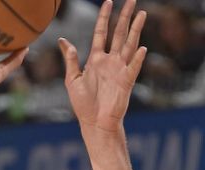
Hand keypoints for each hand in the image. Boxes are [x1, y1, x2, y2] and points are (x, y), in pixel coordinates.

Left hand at [59, 0, 146, 131]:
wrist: (93, 122)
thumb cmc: (82, 104)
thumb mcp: (72, 79)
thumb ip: (70, 59)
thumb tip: (62, 40)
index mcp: (96, 59)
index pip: (102, 32)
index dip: (104, 17)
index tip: (108, 2)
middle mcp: (110, 61)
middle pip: (119, 33)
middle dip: (125, 16)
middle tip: (132, 0)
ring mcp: (120, 70)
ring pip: (130, 45)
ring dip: (136, 30)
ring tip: (142, 14)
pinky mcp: (126, 82)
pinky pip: (133, 67)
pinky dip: (138, 58)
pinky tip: (142, 48)